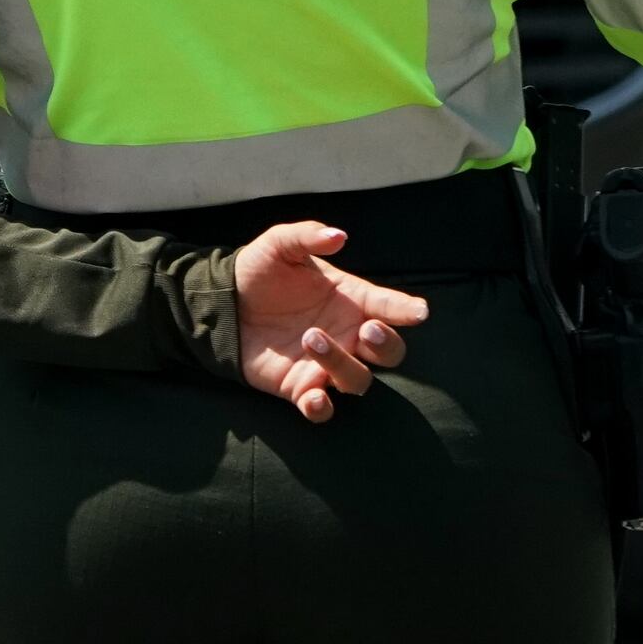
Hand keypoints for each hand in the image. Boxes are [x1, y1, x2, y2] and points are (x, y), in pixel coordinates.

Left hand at [230, 222, 428, 420]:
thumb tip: (338, 235)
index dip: (406, 309)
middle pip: (388, 352)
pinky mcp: (298, 387)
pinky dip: (322, 408)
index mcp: (350, 299)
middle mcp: (346, 334)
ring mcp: (325, 364)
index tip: (419, 311)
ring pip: (357, 380)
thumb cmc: (261, 271)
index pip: (388, 306)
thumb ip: (308, 236)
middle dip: (387, 344)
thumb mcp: (280, 245)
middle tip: (367, 328)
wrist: (224, 303)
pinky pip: (322, 408)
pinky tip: (314, 397)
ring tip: (311, 337)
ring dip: (342, 364)